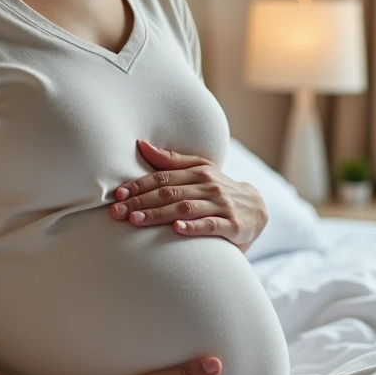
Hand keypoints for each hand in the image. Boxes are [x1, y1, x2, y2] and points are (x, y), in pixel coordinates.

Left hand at [109, 140, 267, 248]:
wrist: (258, 210)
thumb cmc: (219, 190)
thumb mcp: (200, 171)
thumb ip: (171, 161)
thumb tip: (141, 144)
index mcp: (198, 172)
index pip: (163, 177)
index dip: (139, 185)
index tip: (118, 194)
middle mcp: (209, 186)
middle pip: (169, 192)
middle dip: (141, 201)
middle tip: (118, 211)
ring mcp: (221, 205)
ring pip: (185, 208)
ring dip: (159, 214)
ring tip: (136, 220)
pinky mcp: (232, 225)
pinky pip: (211, 225)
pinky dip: (193, 227)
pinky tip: (177, 229)